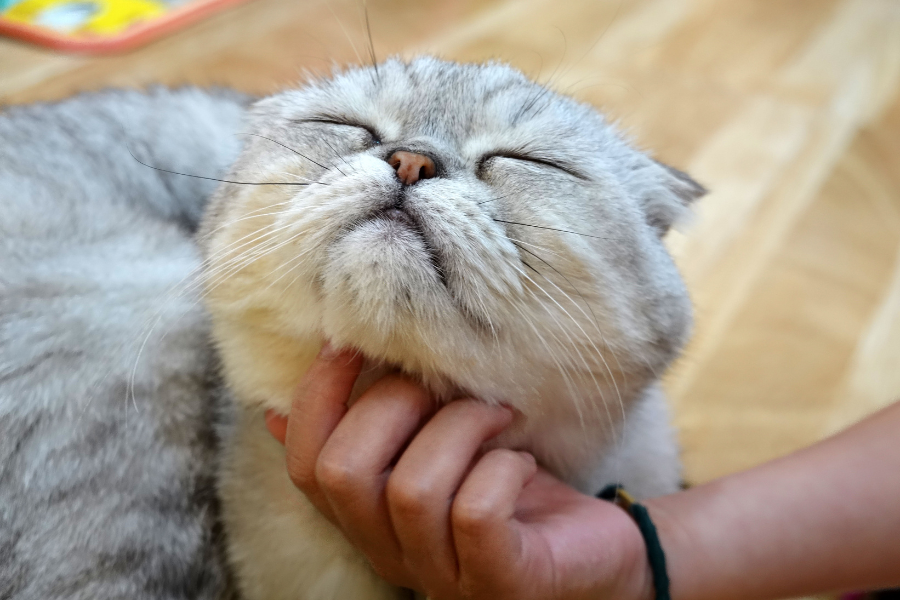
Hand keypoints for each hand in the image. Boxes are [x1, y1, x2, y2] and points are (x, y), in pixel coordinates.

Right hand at [265, 345, 652, 599]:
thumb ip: (370, 432)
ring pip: (411, 490)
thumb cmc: (507, 487)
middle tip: (444, 385)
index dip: (317, 397)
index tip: (352, 343)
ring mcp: (445, 577)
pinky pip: (476, 514)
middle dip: (392, 404)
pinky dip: (501, 468)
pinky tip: (522, 460)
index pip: (303, 465)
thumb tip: (272, 411)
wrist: (598, 550)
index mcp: (367, 519)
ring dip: (458, 428)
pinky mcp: (503, 582)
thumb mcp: (432, 451)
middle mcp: (392, 554)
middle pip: (342, 473)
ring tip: (497, 416)